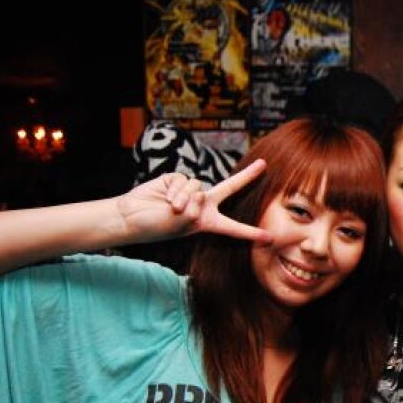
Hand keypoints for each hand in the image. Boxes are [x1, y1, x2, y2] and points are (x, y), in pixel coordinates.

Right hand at [116, 159, 271, 244]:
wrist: (133, 217)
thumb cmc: (158, 226)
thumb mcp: (183, 224)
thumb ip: (196, 208)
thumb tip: (201, 192)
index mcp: (208, 222)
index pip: (234, 228)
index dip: (251, 233)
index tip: (270, 238)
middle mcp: (204, 205)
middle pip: (230, 187)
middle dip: (248, 176)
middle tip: (264, 164)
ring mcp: (191, 191)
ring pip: (199, 187)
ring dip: (184, 199)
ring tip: (171, 208)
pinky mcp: (177, 179)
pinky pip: (184, 181)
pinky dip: (175, 191)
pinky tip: (165, 198)